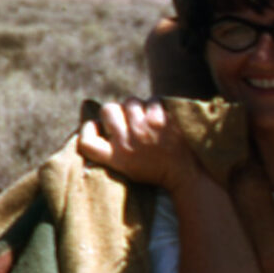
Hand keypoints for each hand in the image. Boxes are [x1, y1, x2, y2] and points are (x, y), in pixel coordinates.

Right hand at [76, 100, 199, 190]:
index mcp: (116, 158)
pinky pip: (152, 100)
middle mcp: (125, 142)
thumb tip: (98, 125)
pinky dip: (158, 106)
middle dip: (118, 111)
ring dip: (140, 108)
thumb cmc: (157, 169)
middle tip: (130, 121)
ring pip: (131, 102)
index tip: (97, 127)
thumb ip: (113, 150)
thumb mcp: (128, 169)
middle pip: (108, 110)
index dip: (88, 129)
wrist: (187, 172)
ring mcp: (142, 129)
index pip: (87, 142)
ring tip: (150, 122)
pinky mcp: (160, 119)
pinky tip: (164, 119)